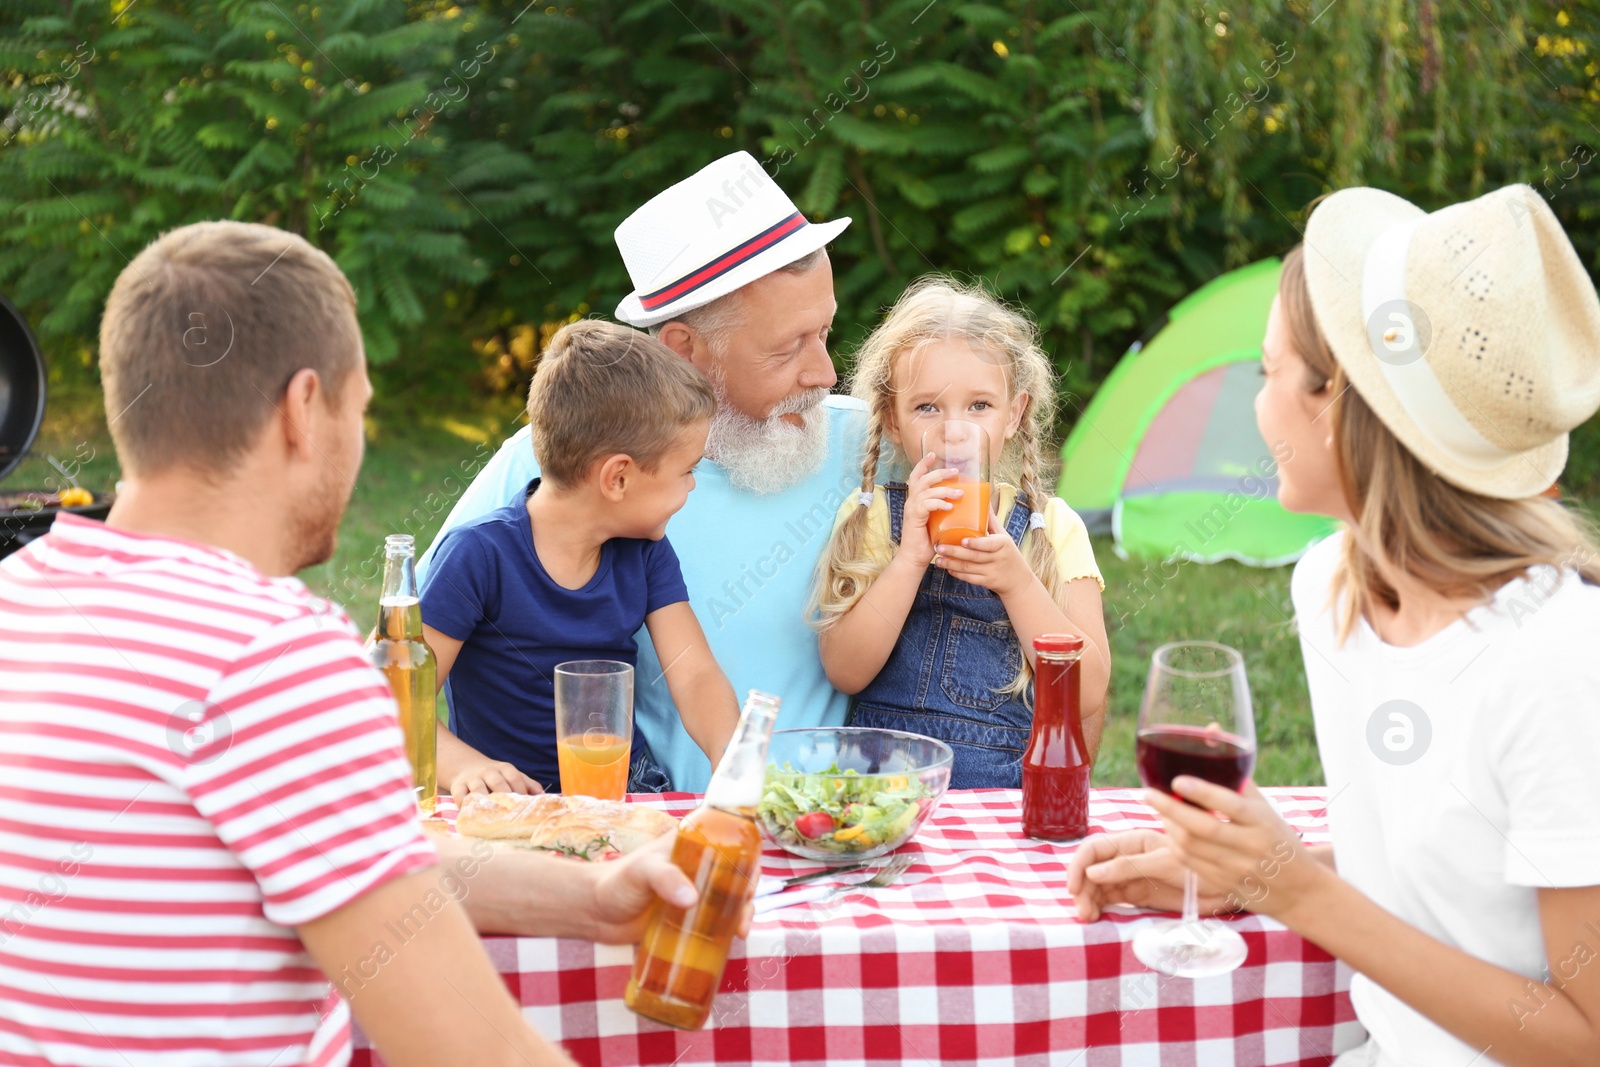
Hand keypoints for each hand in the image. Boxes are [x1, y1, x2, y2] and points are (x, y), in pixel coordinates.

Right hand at [447, 758, 542, 807]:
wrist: (467, 766)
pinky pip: (459, 795)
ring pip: (478, 788)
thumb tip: (544, 797)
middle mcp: (489, 772)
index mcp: (505, 769)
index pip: (515, 778)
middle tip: (510, 814)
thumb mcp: (512, 775)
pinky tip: (469, 815)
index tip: (525, 807)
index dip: (521, 792)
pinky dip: (463, 804)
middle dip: (504, 797)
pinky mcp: (458, 786)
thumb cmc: (496, 776)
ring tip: (490, 815)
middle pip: (498, 783)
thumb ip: (528, 784)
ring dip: (484, 800)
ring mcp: (473, 779)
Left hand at [585, 831, 754, 944]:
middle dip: (750, 886)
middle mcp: (698, 864)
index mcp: (689, 842)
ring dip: (743, 910)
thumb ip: (664, 879)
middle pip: (736, 869)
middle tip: (745, 906)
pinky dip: (729, 927)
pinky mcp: (691, 916)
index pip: (726, 835)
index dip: (746, 846)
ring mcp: (696, 891)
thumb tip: (692, 899)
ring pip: (731, 896)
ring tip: (740, 929)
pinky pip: (717, 919)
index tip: (754, 867)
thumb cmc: (616, 882)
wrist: (595, 914)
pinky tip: (734, 939)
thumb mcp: (641, 873)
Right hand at [895, 452, 964, 567]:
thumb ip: (945, 511)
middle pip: (922, 479)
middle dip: (939, 472)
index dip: (923, 465)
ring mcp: (911, 509)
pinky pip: (926, 505)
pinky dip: (938, 503)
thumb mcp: (938, 522)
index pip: (916, 477)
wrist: (915, 558)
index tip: (932, 454)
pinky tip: (949, 506)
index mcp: (916, 500)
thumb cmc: (928, 542)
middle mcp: (911, 502)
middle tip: (955, 471)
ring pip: (926, 490)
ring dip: (944, 489)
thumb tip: (964, 504)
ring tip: (959, 493)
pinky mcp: (913, 518)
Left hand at [933, 508, 1031, 595]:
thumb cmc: (1008, 552)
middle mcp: (998, 559)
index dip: (975, 543)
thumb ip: (991, 520)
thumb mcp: (1004, 535)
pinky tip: (947, 568)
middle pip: (974, 557)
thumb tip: (984, 499)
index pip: (988, 544)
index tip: (962, 540)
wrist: (1019, 580)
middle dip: (955, 553)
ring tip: (938, 559)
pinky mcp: (987, 582)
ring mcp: (992, 572)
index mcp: (1002, 544)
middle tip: (939, 547)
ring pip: (969, 569)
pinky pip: (970, 578)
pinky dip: (957, 574)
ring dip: (951, 564)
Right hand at [1067, 829, 1237, 920]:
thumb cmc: (1202, 868)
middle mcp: (1128, 856)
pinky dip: (1098, 907)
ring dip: (1088, 899)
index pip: (1095, 848)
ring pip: (1097, 885)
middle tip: (1082, 913)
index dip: (1079, 865)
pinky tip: (1095, 918)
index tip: (1072, 888)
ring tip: (1088, 918)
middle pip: (1092, 868)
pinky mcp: (1138, 895)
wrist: (1232, 887)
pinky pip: (1110, 899)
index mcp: (1134, 841)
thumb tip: (1093, 872)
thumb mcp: (1165, 864)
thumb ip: (1130, 866)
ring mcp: (1132, 877)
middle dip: (1081, 887)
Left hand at [1140, 778, 1325, 922]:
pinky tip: (1170, 829)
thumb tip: (1211, 732)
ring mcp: (1235, 869)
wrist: (1299, 890)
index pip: (1231, 805)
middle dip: (1170, 809)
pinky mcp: (1223, 885)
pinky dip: (1174, 843)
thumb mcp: (1266, 808)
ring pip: (1191, 847)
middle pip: (1203, 829)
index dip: (1203, 792)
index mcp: (1262, 822)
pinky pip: (1189, 863)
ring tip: (1158, 807)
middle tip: (1148, 793)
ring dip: (1168, 825)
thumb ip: (1237, 777)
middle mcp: (1250, 846)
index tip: (1178, 779)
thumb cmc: (1277, 838)